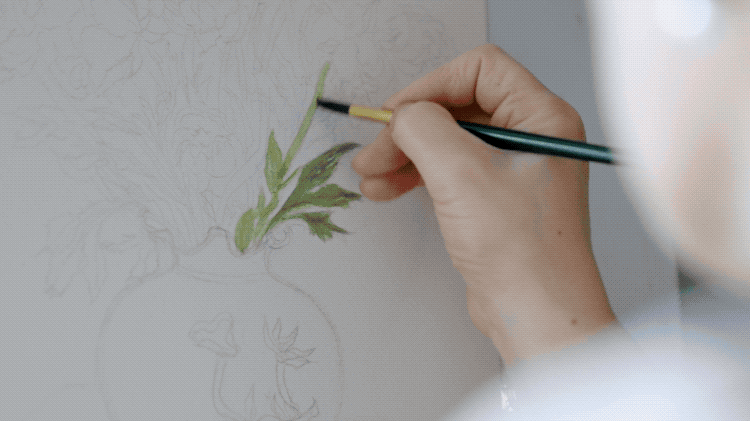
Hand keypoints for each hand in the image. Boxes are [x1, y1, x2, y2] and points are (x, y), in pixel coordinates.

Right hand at [351, 44, 615, 363]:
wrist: (536, 314)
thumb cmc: (520, 249)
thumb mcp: (460, 173)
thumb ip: (423, 127)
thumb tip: (402, 116)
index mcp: (542, 116)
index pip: (480, 70)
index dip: (433, 85)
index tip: (398, 113)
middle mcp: (532, 136)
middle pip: (458, 108)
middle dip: (410, 129)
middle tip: (375, 152)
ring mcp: (513, 169)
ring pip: (448, 141)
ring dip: (406, 155)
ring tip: (371, 176)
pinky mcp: (495, 198)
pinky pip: (449, 171)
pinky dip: (416, 177)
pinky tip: (387, 189)